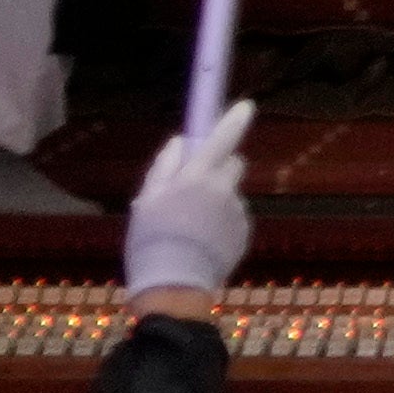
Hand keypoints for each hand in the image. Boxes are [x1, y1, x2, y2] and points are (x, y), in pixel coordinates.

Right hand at [119, 103, 254, 308]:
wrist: (174, 288)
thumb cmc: (151, 242)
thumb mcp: (147, 201)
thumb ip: (165, 167)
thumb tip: (181, 142)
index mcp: (198, 177)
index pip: (223, 137)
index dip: (234, 118)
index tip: (246, 104)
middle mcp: (224, 190)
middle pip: (232, 165)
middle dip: (217, 169)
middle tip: (192, 191)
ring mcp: (237, 212)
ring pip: (229, 195)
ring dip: (215, 202)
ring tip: (189, 230)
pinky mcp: (244, 233)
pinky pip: (233, 219)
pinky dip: (221, 225)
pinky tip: (201, 244)